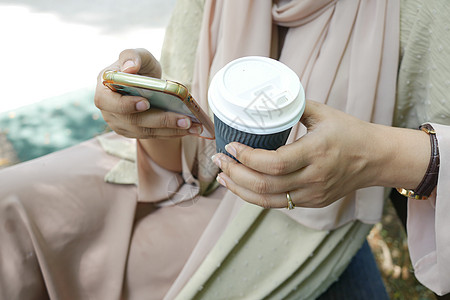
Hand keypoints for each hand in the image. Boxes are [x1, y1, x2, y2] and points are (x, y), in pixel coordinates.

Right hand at [94, 48, 200, 138]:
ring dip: (172, 130)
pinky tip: (191, 129)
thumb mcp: (138, 55)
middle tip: (185, 120)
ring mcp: (122, 125)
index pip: (108, 102)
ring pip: (146, 132)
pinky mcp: (135, 133)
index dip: (125, 105)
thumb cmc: (139, 66)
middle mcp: (109, 111)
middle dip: (161, 120)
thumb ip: (132, 56)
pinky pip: (154, 136)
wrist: (145, 82)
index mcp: (104, 90)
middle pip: (134, 121)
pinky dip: (173, 133)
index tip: (145, 103)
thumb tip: (130, 68)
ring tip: (193, 126)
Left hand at [211, 100, 429, 207]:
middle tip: (218, 160)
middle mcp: (313, 178)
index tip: (229, 146)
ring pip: (266, 200)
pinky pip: (277, 203)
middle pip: (264, 184)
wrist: (376, 159)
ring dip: (239, 189)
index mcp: (316, 152)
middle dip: (235, 173)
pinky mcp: (312, 202)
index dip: (245, 157)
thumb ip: (294, 106)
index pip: (272, 163)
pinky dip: (255, 196)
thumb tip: (266, 100)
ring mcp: (313, 194)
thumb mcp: (324, 113)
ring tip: (222, 176)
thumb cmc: (350, 132)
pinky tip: (241, 186)